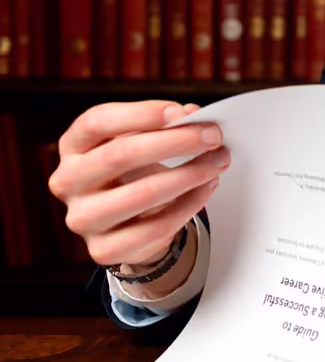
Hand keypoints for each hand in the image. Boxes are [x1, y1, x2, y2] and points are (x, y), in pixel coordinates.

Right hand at [48, 100, 229, 266]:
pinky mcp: (104, 249)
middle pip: (120, 155)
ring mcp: (83, 218)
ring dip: (190, 174)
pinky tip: (207, 187)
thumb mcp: (137, 142)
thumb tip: (193, 116)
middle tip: (213, 136)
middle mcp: (68, 182)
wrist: (125, 223)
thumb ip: (159, 126)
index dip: (141, 114)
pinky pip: (157, 226)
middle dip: (176, 142)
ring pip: (141, 193)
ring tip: (218, 161)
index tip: (182, 112)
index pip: (98, 122)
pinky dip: (190, 204)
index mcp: (72, 146)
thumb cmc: (132, 171)